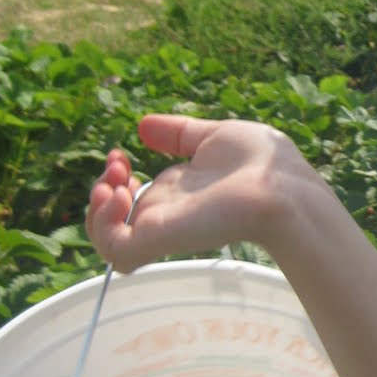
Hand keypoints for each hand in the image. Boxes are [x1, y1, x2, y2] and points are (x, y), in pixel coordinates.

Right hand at [86, 114, 316, 270]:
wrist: (281, 188)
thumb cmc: (261, 163)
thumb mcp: (213, 137)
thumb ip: (179, 135)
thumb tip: (143, 126)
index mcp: (178, 192)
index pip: (133, 195)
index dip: (117, 174)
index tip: (123, 153)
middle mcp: (167, 213)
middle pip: (115, 215)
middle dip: (103, 186)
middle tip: (119, 167)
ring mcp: (161, 228)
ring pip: (106, 238)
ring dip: (96, 208)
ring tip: (113, 184)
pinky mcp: (159, 240)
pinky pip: (114, 251)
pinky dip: (102, 225)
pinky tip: (118, 196)